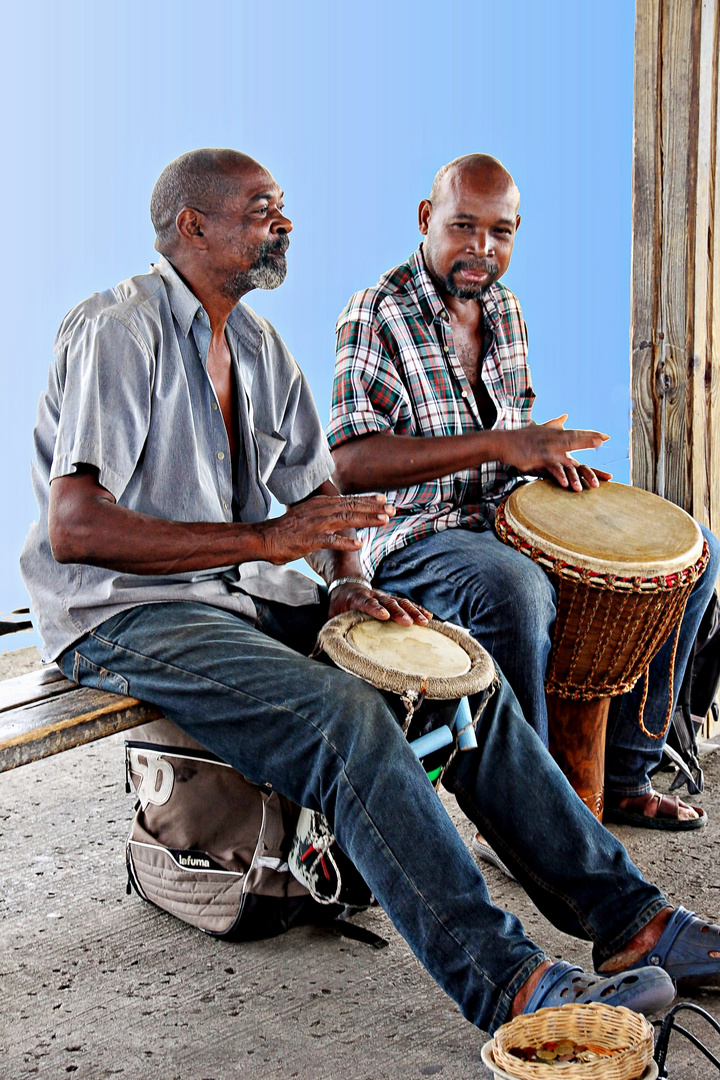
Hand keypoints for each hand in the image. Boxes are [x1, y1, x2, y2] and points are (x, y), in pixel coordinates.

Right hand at [258, 493, 394, 564]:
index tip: (384, 500)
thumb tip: (340, 513)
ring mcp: (315, 524)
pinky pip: (330, 540)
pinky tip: (359, 543)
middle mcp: (320, 511)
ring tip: (384, 521)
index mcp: (320, 504)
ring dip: (366, 519)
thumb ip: (324, 513)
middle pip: (352, 507)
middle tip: (392, 510)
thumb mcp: (308, 515)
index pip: (348, 500)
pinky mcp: (309, 540)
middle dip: (374, 508)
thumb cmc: (287, 530)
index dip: (368, 500)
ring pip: (346, 519)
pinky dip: (345, 541)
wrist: (265, 538)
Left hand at [328, 582, 431, 625]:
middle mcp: (373, 595)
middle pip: (387, 602)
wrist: (347, 583)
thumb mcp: (331, 616)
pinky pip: (407, 603)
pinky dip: (418, 608)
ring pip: (400, 601)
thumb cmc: (339, 605)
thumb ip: (327, 634)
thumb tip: (313, 656)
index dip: (375, 609)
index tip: (384, 616)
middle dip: (399, 612)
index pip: (366, 603)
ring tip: (424, 622)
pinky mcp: (392, 599)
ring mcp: (384, 596)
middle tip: (409, 623)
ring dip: (413, 611)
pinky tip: (430, 617)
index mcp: (357, 598)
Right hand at [499, 415, 611, 491]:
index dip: (592, 435)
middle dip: (590, 440)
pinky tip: (566, 483)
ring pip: (567, 458)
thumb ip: (555, 424)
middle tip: (604, 440)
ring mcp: (547, 450)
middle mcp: (554, 441)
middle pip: (575, 440)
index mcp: (557, 435)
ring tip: (593, 478)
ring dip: (579, 470)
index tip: (606, 436)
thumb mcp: (541, 429)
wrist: (503, 443)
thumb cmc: (522, 438)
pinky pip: (552, 469)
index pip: (577, 434)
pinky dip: (559, 475)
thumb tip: (565, 416)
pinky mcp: (539, 460)